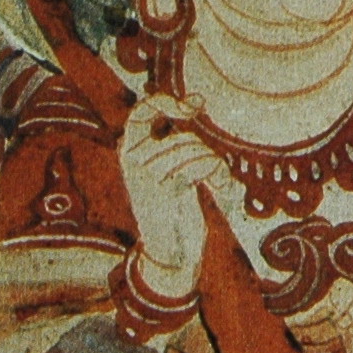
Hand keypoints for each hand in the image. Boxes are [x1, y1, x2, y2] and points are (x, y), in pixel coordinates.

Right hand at [117, 93, 225, 292]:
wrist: (168, 253)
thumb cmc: (171, 208)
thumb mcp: (167, 166)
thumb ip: (175, 136)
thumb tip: (197, 98)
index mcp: (130, 150)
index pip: (142, 110)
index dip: (168, 102)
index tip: (195, 107)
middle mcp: (133, 159)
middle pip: (183, 137)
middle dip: (204, 154)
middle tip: (211, 174)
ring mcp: (147, 173)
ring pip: (195, 150)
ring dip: (215, 167)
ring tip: (218, 183)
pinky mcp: (167, 188)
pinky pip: (202, 165)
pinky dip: (220, 175)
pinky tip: (223, 190)